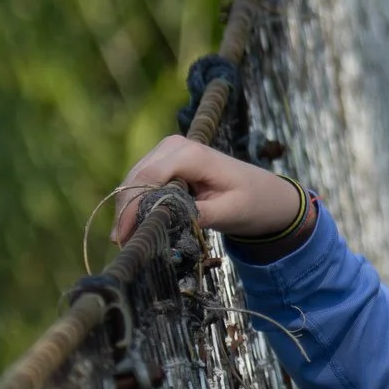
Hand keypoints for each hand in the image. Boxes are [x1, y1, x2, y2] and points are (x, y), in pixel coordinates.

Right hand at [112, 135, 302, 243]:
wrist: (265, 193)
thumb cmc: (253, 201)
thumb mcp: (230, 212)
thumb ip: (199, 215)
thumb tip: (166, 221)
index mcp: (193, 154)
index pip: (149, 177)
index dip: (133, 206)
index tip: (125, 236)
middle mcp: (176, 146)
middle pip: (137, 177)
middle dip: (126, 210)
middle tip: (122, 243)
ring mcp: (169, 151)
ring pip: (135, 179)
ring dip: (129, 208)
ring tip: (127, 240)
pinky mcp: (166, 162)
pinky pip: (143, 181)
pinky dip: (137, 203)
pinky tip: (136, 226)